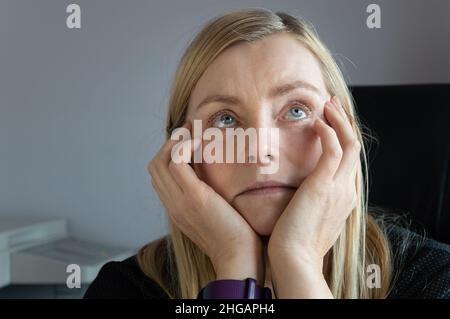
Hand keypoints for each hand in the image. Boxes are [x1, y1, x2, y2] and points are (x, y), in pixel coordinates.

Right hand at [148, 121, 263, 281]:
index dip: (170, 156)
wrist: (239, 257)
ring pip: (160, 161)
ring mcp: (179, 201)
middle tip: (188, 129)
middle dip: (169, 144)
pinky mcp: (193, 197)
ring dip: (175, 140)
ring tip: (193, 130)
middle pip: (155, 166)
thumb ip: (210, 199)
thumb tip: (218, 181)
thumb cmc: (236, 238)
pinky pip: (176, 161)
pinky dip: (184, 145)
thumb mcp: (217, 216)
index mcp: (177, 209)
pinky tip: (201, 140)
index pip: (160, 177)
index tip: (188, 141)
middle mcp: (173, 204)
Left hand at [268, 96, 360, 267]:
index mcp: (344, 198)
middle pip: (354, 148)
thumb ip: (312, 202)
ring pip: (349, 144)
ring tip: (327, 104)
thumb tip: (302, 192)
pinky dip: (328, 131)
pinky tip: (316, 121)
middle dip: (345, 123)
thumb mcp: (310, 218)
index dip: (342, 139)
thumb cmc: (295, 241)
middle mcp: (347, 190)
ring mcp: (340, 187)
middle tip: (332, 105)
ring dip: (339, 120)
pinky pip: (333, 149)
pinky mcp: (324, 185)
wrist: (294, 259)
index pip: (348, 161)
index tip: (330, 123)